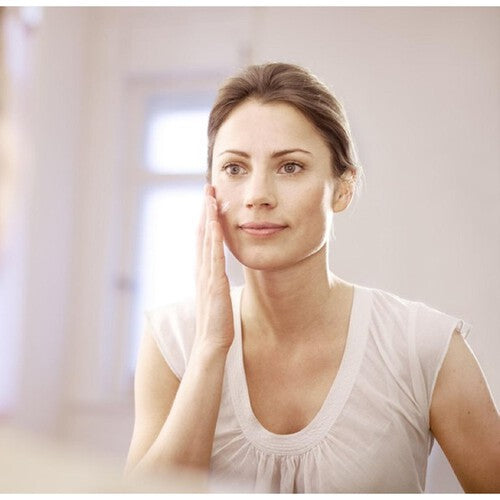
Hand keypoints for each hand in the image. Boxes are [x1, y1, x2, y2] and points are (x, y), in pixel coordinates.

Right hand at [193, 184, 234, 352]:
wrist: (210, 344)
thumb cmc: (216, 324)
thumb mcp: (216, 297)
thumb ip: (216, 282)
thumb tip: (220, 273)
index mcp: (203, 272)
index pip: (203, 239)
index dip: (205, 218)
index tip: (209, 200)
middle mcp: (202, 270)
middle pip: (201, 233)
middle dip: (204, 209)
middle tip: (207, 187)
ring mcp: (206, 276)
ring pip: (206, 239)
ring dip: (208, 216)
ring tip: (210, 195)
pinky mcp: (214, 284)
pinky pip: (213, 256)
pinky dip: (213, 238)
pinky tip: (215, 223)